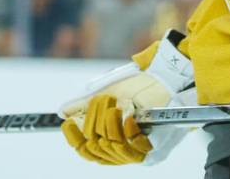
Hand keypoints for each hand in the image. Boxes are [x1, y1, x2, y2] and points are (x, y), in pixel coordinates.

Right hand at [59, 30, 194, 164]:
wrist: (166, 77)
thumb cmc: (140, 85)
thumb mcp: (108, 92)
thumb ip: (85, 104)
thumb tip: (63, 112)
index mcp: (111, 142)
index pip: (87, 152)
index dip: (75, 139)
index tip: (68, 124)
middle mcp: (124, 152)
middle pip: (95, 148)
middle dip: (94, 121)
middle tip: (104, 100)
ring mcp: (139, 153)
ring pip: (110, 147)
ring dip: (109, 122)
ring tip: (117, 104)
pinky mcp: (154, 150)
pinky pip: (131, 147)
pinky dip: (126, 129)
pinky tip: (130, 116)